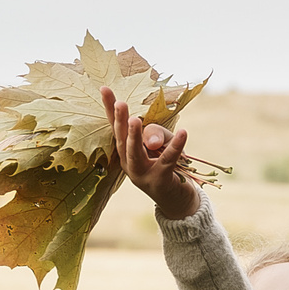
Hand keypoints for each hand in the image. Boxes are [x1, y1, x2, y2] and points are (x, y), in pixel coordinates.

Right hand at [103, 86, 198, 218]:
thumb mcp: (164, 144)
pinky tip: (184, 132)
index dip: (109, 109)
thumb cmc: (168, 166)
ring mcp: (142, 174)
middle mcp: (129, 163)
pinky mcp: (160, 181)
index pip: (116, 127)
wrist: (177, 201)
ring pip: (135, 153)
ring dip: (135, 136)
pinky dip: (176, 146)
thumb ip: (157, 135)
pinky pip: (168, 160)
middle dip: (119, 121)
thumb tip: (152, 142)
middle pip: (121, 139)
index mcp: (126, 151)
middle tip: (120, 103)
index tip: (104, 88)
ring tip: (134, 120)